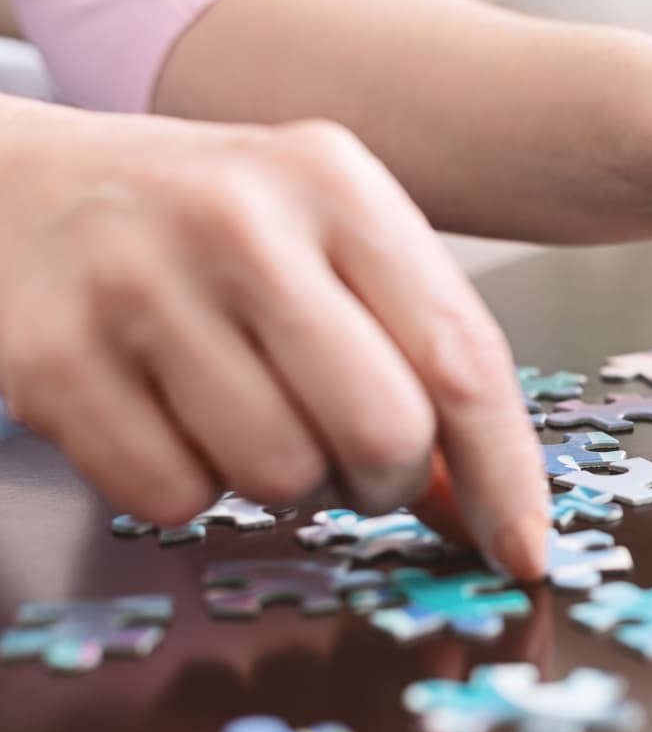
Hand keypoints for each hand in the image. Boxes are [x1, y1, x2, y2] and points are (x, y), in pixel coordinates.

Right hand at [0, 107, 548, 573]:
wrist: (20, 186)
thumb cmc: (207, 226)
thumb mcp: (329, 247)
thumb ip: (416, 355)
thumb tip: (481, 505)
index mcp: (334, 184)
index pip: (460, 358)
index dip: (504, 473)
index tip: (522, 548)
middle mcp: (240, 222)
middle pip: (380, 434)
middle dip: (383, 481)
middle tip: (353, 462)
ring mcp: (137, 286)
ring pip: (279, 479)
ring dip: (286, 484)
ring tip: (252, 416)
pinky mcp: (51, 360)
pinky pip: (174, 499)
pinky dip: (190, 487)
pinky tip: (172, 418)